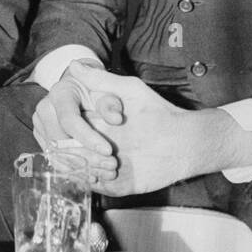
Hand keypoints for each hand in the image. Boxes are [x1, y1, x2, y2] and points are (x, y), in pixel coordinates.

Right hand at [32, 60, 121, 183]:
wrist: (94, 98)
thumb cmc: (108, 92)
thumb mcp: (116, 88)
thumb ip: (111, 93)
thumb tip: (110, 110)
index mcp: (61, 92)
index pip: (69, 119)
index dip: (88, 137)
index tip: (108, 150)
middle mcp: (45, 109)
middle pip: (60, 141)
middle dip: (87, 156)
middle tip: (111, 165)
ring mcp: (41, 127)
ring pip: (57, 155)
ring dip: (82, 167)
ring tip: (106, 173)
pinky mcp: (44, 142)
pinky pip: (55, 162)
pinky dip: (74, 172)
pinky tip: (94, 176)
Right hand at [66, 66, 197, 197]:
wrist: (183, 142)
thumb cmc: (158, 113)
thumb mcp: (129, 91)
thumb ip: (100, 80)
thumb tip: (73, 65)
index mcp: (92, 121)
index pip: (68, 125)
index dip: (78, 128)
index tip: (102, 126)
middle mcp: (93, 142)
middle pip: (68, 149)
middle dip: (82, 150)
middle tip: (108, 149)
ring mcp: (101, 163)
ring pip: (77, 168)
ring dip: (90, 165)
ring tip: (114, 162)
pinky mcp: (113, 184)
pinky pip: (92, 186)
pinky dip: (97, 180)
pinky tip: (115, 173)